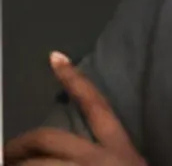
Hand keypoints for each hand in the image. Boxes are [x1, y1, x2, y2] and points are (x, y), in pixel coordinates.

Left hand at [4, 52, 147, 165]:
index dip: (74, 80)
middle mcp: (96, 158)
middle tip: (5, 150)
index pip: (96, 105)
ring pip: (35, 163)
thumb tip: (88, 153)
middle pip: (49, 138)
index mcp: (120, 149)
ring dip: (18, 163)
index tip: (55, 56)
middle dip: (20, 143)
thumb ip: (114, 155)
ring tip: (7, 163)